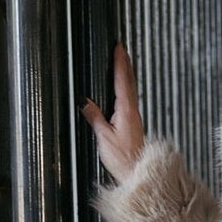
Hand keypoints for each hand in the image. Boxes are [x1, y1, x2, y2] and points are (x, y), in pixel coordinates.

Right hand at [81, 42, 145, 180]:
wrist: (137, 172)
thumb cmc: (122, 159)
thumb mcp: (104, 137)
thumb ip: (95, 117)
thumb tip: (85, 101)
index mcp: (125, 111)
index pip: (122, 82)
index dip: (120, 64)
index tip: (119, 48)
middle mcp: (132, 112)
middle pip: (129, 83)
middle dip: (125, 64)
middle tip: (122, 48)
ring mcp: (134, 118)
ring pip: (131, 90)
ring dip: (127, 75)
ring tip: (124, 62)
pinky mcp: (133, 124)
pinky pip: (130, 100)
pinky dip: (127, 88)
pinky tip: (124, 89)